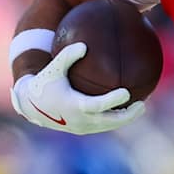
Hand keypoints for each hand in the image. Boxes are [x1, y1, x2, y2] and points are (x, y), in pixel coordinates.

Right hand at [10, 42, 145, 133]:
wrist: (32, 105)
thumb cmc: (45, 82)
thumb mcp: (54, 68)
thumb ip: (68, 55)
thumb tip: (84, 44)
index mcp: (74, 106)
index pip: (97, 105)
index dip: (112, 101)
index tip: (126, 92)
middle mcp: (80, 120)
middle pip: (109, 121)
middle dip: (127, 115)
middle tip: (142, 105)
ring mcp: (82, 127)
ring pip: (108, 126)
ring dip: (125, 118)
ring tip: (140, 107)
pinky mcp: (83, 129)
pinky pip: (103, 125)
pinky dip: (116, 119)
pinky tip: (127, 109)